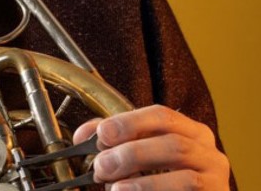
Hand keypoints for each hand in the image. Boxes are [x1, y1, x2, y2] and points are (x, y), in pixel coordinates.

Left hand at [73, 105, 229, 190]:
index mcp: (192, 132)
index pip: (162, 116)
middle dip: (132, 154)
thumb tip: (83, 136)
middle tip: (102, 167)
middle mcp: (209, 153)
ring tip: (115, 189)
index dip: (130, 122)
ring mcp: (216, 181)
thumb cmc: (165, 179)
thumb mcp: (143, 154)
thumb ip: (116, 140)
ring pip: (185, 178)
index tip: (102, 134)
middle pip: (173, 145)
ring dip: (144, 184)